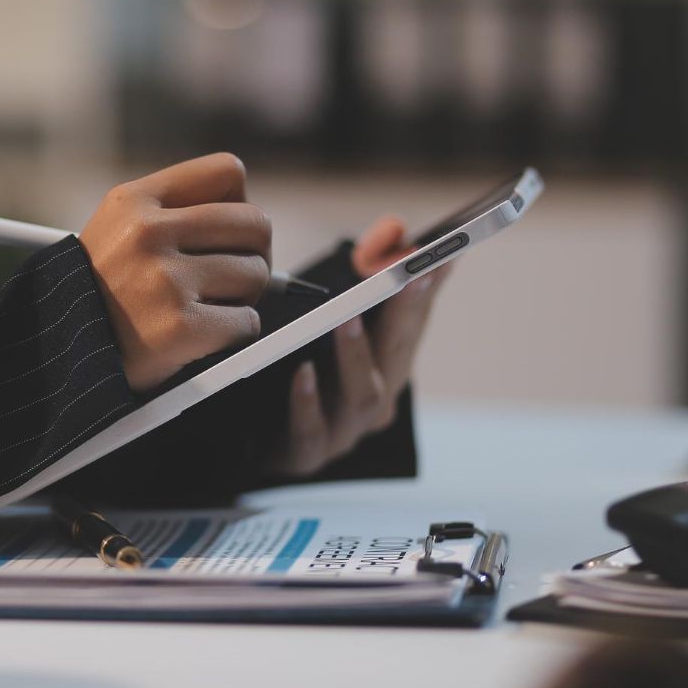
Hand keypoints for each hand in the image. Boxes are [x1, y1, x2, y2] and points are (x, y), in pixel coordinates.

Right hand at [80, 154, 270, 391]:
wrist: (61, 357)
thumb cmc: (101, 296)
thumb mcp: (118, 233)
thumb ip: (177, 216)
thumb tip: (256, 229)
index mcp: (134, 201)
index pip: (227, 172)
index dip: (239, 204)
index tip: (226, 234)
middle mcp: (147, 234)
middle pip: (254, 223)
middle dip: (253, 254)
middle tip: (233, 278)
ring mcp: (165, 280)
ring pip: (256, 273)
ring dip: (244, 297)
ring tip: (208, 308)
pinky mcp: (182, 327)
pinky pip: (248, 321)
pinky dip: (235, 333)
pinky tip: (203, 337)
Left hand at [268, 217, 449, 477]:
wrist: (248, 443)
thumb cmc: (293, 375)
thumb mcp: (327, 326)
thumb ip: (362, 283)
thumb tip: (396, 232)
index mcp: (384, 371)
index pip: (413, 325)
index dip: (427, 289)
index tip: (439, 253)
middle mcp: (373, 403)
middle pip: (396, 356)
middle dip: (405, 313)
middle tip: (408, 274)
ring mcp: (344, 432)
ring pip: (363, 396)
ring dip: (358, 355)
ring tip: (347, 319)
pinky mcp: (304, 456)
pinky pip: (310, 432)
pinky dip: (308, 402)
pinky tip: (300, 372)